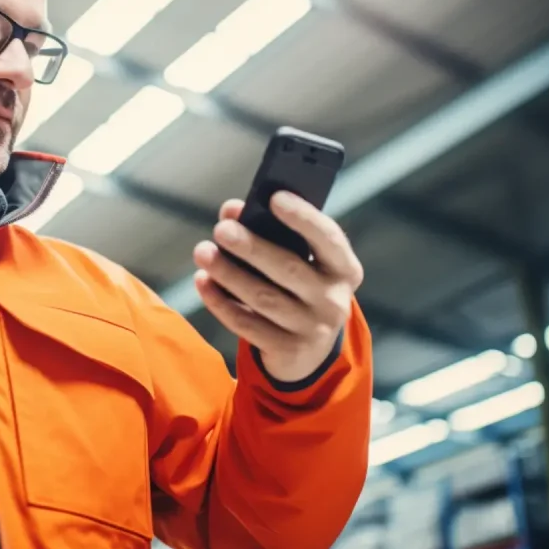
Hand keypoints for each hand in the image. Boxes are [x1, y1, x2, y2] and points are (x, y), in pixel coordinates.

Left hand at [192, 191, 363, 382]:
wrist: (309, 350)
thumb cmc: (300, 287)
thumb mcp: (301, 261)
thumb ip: (272, 232)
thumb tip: (231, 211)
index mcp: (344, 269)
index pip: (328, 239)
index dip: (303, 217)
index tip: (274, 197)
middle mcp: (334, 301)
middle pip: (288, 269)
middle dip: (252, 247)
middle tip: (221, 229)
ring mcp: (312, 330)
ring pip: (263, 298)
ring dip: (228, 273)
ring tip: (203, 252)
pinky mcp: (287, 351)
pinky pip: (247, 324)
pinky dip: (221, 302)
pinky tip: (203, 281)